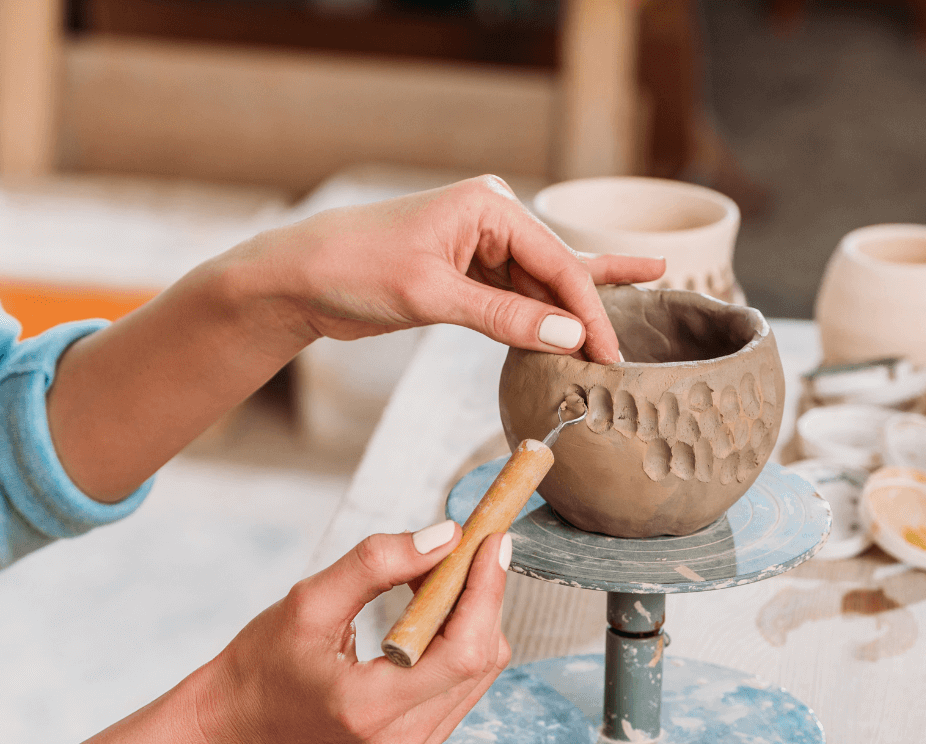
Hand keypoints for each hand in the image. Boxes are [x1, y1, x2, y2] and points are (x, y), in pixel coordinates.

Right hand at [194, 522, 510, 743]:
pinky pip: (464, 686)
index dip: (486, 593)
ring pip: (480, 673)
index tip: (492, 542)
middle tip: (462, 551)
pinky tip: (430, 616)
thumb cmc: (265, 662)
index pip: (462, 653)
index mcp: (367, 709)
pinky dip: (459, 643)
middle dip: (481, 597)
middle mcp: (398, 742)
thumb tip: (445, 538)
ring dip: (472, 617)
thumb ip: (376, 564)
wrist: (242, 721)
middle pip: (480, 660)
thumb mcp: (309, 601)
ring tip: (434, 582)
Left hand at [242, 175, 663, 363]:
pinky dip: (538, 323)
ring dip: (567, 322)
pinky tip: (572, 335)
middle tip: (625, 355)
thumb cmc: (356, 268)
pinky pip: (516, 300)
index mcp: (488, 206)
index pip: (558, 264)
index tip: (610, 355)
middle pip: (557, 275)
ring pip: (540, 291)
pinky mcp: (466, 274)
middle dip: (588, 316)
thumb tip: (569, 337)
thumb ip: (504, 317)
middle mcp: (491, 219)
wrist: (300, 277)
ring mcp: (480, 247)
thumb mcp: (433, 296)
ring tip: (614, 347)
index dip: (589, 314)